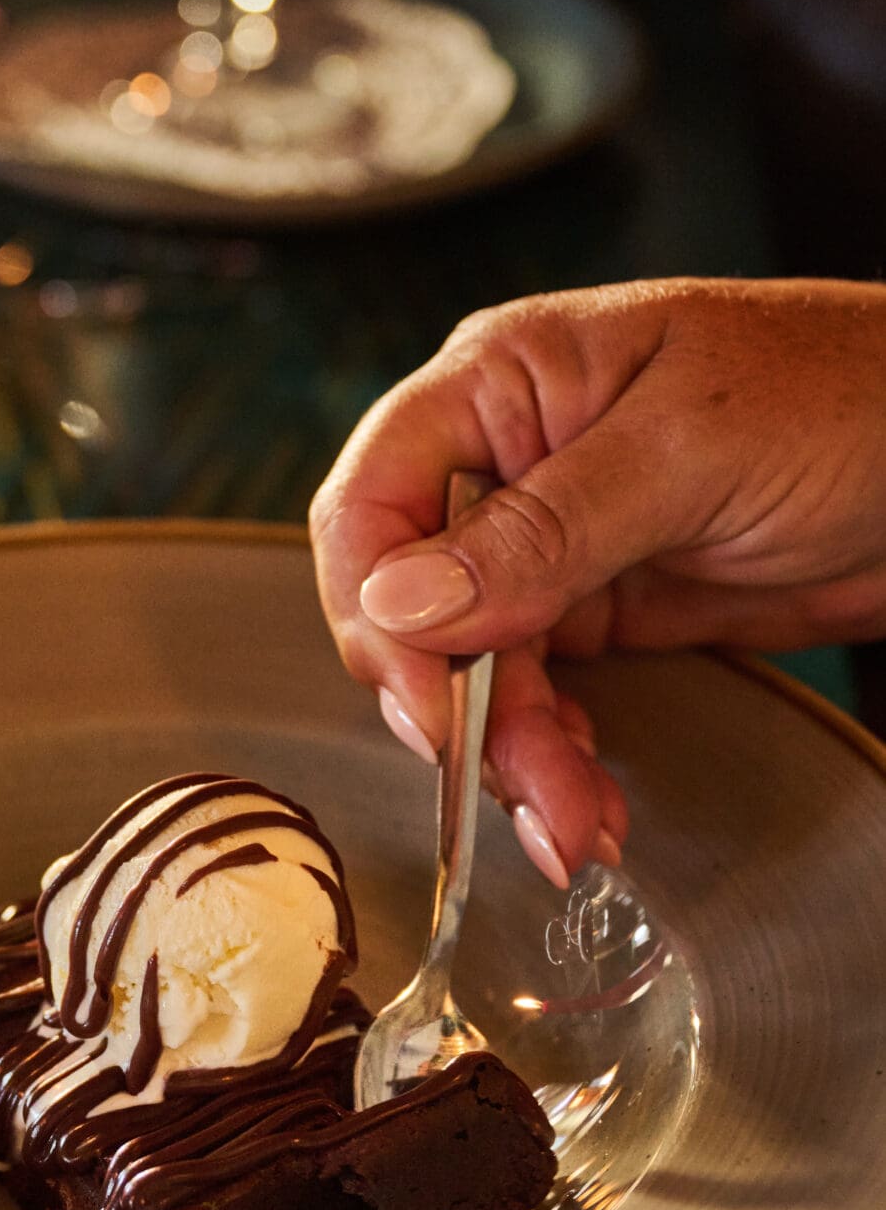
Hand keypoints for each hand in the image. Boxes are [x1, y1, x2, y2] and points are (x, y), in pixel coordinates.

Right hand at [309, 278, 885, 883]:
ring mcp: (552, 544)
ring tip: (572, 826)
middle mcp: (507, 463)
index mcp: (500, 383)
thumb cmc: (850, 393)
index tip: (426, 700)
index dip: (376, 608)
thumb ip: (543, 529)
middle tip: (516, 784)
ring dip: (511, 757)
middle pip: (411, 606)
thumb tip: (399, 602)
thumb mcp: (689, 452)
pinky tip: (585, 806)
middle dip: (457, 710)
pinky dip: (553, 761)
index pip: (371, 500)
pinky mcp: (603, 611)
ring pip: (472, 671)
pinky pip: (539, 699)